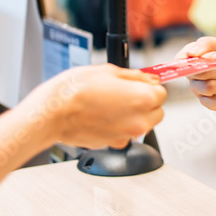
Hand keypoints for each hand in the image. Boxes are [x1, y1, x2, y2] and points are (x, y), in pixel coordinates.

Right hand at [28, 65, 166, 148]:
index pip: (162, 93)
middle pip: (157, 112)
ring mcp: (127, 135)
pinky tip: (103, 117)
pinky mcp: (114, 144)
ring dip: (134, 116)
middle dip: (146, 104)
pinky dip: (119, 127)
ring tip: (112, 105)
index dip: (150, 87)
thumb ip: (135, 76)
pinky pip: (125, 135)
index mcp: (142, 98)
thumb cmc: (75, 90)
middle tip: (127, 95)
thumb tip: (149, 78)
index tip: (141, 85)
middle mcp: (139, 120)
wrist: (53, 114)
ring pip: (142, 125)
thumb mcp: (109, 71)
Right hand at [175, 37, 215, 110]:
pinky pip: (213, 101)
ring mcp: (203, 91)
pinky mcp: (213, 104)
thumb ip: (207, 44)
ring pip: (205, 88)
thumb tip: (191, 52)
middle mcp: (195, 75)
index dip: (190, 60)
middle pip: (193, 74)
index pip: (179, 61)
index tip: (210, 56)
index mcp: (195, 59)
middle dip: (215, 68)